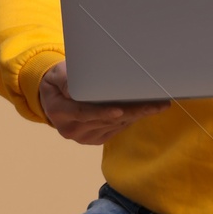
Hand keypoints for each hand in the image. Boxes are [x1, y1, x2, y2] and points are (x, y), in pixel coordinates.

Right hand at [38, 58, 169, 145]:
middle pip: (106, 121)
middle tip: (155, 104)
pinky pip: (116, 129)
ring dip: (137, 116)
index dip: (102, 112)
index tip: (120, 110)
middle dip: (132, 112)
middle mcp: (71, 129)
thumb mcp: (57, 74)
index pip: (84, 113)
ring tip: (157, 105)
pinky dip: (131, 119)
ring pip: (115, 126)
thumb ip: (65, 79)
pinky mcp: (95, 139)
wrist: (54, 98)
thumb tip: (74, 87)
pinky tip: (146, 110)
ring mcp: (84, 137)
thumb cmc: (58, 80)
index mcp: (60, 113)